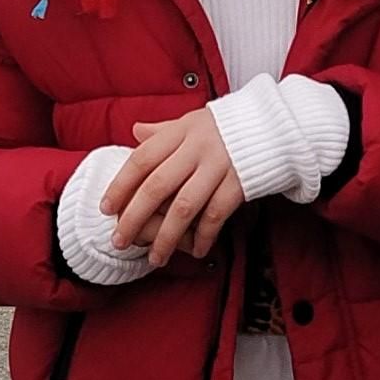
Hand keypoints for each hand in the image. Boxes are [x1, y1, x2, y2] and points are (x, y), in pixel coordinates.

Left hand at [101, 109, 244, 265]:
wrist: (274, 125)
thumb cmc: (227, 126)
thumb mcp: (192, 121)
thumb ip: (162, 130)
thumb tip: (134, 132)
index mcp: (180, 132)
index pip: (141, 160)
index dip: (120, 185)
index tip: (106, 209)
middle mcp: (195, 148)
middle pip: (156, 187)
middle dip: (134, 218)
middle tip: (119, 241)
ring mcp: (218, 167)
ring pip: (183, 207)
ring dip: (166, 237)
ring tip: (154, 259)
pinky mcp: (239, 183)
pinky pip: (216, 215)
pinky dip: (204, 236)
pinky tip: (195, 251)